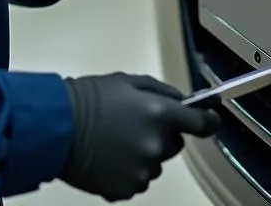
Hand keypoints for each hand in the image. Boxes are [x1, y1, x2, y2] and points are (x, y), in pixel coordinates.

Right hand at [60, 72, 219, 200]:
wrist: (58, 128)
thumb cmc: (88, 99)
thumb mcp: (128, 81)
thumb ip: (160, 90)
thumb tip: (180, 100)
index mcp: (158, 114)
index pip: (199, 123)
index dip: (208, 121)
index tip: (212, 121)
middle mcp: (155, 145)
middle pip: (176, 144)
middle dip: (164, 134)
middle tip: (138, 123)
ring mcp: (142, 171)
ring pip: (156, 163)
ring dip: (145, 153)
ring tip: (118, 140)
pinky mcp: (126, 189)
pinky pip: (139, 180)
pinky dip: (130, 170)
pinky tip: (111, 156)